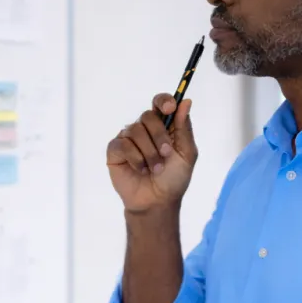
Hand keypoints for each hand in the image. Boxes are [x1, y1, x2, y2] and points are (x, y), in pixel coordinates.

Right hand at [106, 95, 196, 212]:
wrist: (157, 201)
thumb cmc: (173, 179)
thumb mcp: (186, 154)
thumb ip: (184, 128)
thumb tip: (186, 101)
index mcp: (163, 126)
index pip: (160, 102)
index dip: (164, 101)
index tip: (170, 109)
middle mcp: (144, 129)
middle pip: (147, 116)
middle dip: (159, 135)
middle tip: (166, 154)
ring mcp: (128, 139)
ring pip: (135, 131)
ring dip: (149, 152)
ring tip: (154, 169)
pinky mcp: (115, 151)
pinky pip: (123, 144)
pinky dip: (135, 158)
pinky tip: (141, 170)